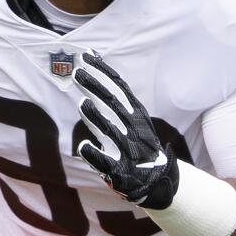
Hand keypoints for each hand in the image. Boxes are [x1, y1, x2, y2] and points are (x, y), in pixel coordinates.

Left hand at [73, 51, 178, 209]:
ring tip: (82, 103)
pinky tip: (83, 146)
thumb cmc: (139, 142)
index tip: (86, 56)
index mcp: (135, 114)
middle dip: (96, 88)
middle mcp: (131, 128)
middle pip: (112, 105)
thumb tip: (93, 62)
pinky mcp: (119, 170)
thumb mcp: (132, 115)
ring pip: (110, 131)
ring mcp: (125, 149)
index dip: (102, 72)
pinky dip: (95, 155)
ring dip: (97, 118)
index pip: (117, 88)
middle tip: (78, 72)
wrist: (158, 179)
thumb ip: (111, 92)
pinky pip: (105, 162)